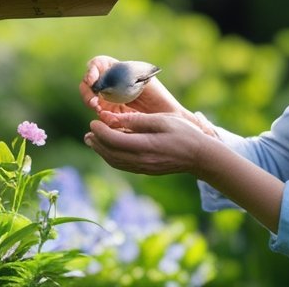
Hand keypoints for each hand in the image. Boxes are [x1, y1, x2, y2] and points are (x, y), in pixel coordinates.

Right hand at [79, 55, 182, 115]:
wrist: (169, 119)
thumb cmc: (159, 96)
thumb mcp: (143, 80)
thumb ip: (125, 76)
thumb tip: (106, 82)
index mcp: (116, 71)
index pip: (97, 65)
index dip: (91, 70)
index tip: (93, 79)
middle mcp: (109, 85)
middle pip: (88, 83)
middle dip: (87, 91)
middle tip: (93, 101)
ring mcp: (108, 102)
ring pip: (90, 99)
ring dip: (90, 103)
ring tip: (99, 110)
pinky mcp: (110, 117)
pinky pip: (100, 116)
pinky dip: (102, 118)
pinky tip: (109, 119)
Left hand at [84, 109, 210, 176]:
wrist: (200, 157)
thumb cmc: (184, 133)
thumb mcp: (161, 120)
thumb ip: (136, 120)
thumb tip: (114, 118)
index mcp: (145, 146)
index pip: (114, 141)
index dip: (100, 131)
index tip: (93, 121)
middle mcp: (142, 161)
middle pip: (111, 154)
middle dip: (97, 143)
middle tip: (88, 132)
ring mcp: (144, 168)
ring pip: (116, 162)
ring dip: (102, 151)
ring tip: (92, 140)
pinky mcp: (147, 170)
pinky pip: (124, 166)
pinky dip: (112, 157)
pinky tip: (110, 149)